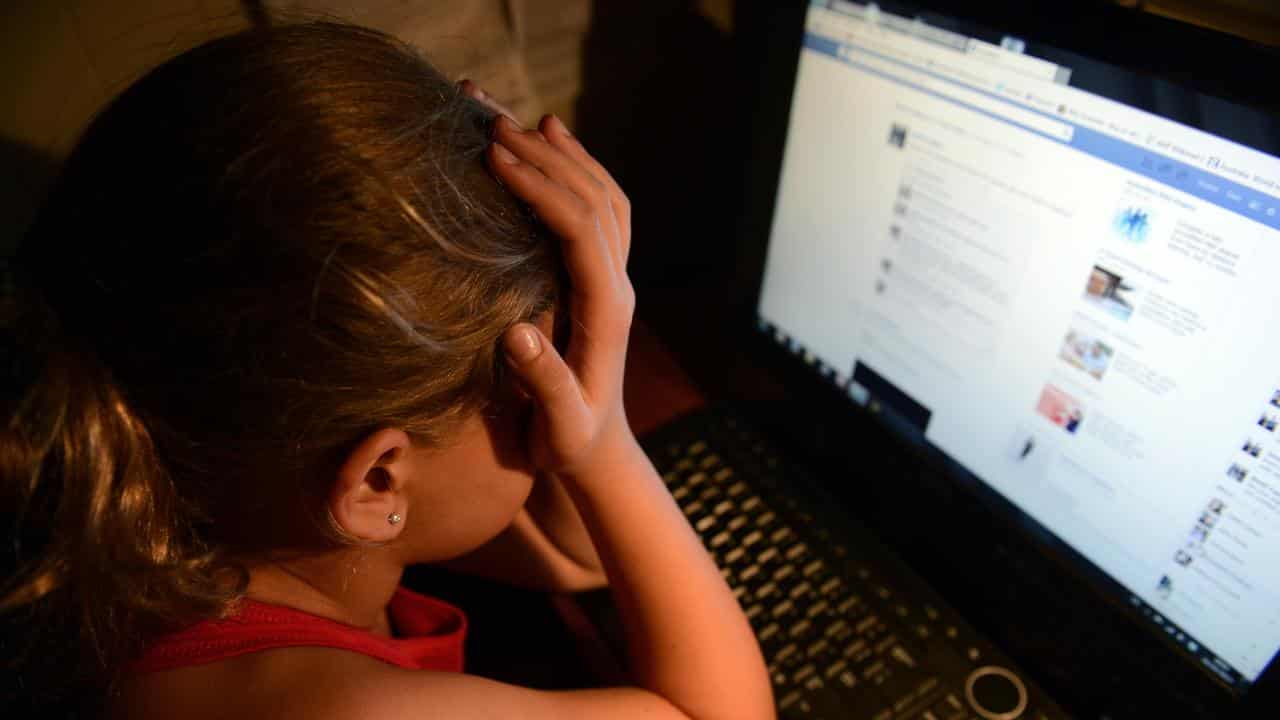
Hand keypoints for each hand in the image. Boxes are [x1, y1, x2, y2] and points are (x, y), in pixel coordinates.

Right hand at [480, 104, 634, 480]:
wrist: (597, 455)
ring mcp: (614, 278)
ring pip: (602, 197)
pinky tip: (554, 151)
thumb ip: (545, 384)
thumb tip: (518, 335)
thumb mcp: (558, 427)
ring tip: (521, 119)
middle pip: (593, 199)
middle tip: (492, 119)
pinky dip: (579, 173)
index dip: (540, 188)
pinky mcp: (601, 280)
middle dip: (545, 156)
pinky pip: (602, 212)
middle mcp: (617, 284)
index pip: (580, 228)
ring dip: (564, 155)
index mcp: (607, 309)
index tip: (493, 158)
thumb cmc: (569, 444)